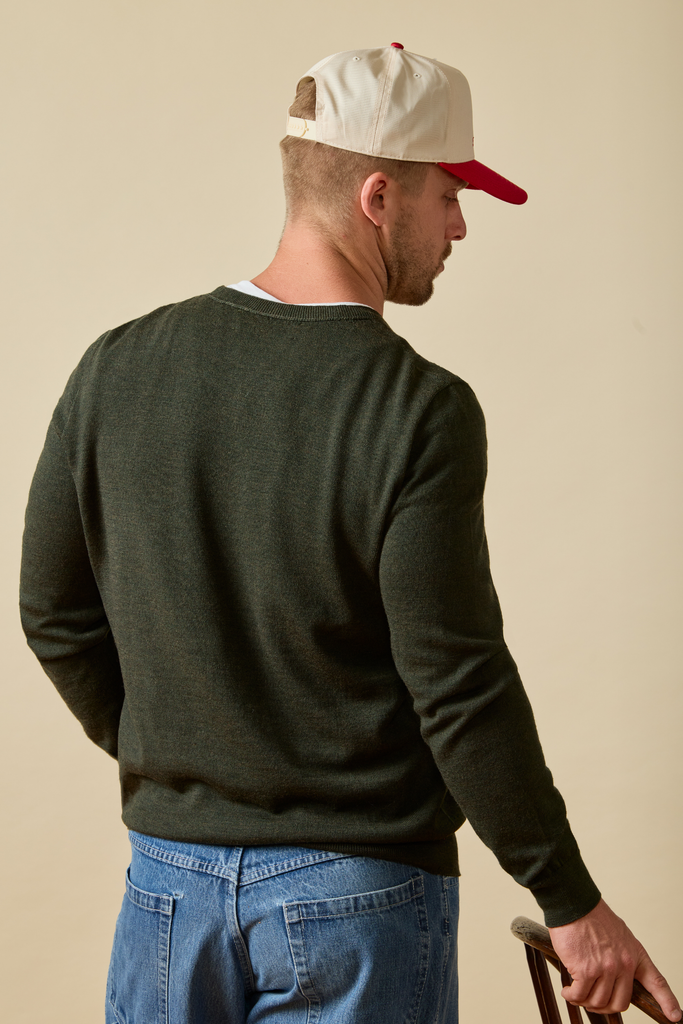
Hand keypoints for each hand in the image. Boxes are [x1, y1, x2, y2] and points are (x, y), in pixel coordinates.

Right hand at [548, 898, 680, 1020]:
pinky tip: (567, 991)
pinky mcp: (585, 970)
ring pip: (598, 1001)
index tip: (675, 1016)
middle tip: (591, 1001)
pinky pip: (579, 995)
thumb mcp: (619, 935)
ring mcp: (606, 968)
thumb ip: (621, 957)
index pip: (656, 982)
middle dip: (604, 1007)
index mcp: (635, 955)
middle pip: (619, 1002)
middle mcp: (624, 964)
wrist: (574, 904)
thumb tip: (614, 978)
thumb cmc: (592, 917)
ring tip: (575, 993)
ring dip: (584, 1001)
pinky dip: (571, 996)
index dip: (667, 1002)